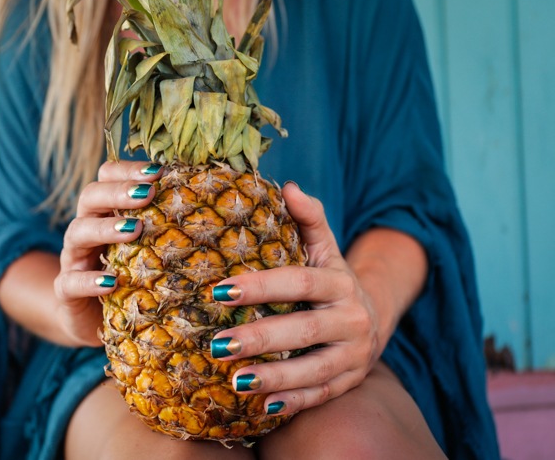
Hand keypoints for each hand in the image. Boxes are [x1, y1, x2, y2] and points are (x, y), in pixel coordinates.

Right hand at [53, 160, 161, 345]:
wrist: (95, 319)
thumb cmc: (131, 276)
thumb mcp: (148, 247)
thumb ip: (165, 223)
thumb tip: (206, 200)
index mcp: (105, 211)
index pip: (107, 177)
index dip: (128, 170)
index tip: (157, 172)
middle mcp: (86, 228)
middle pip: (90, 196)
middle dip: (118, 191)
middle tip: (146, 194)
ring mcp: (74, 259)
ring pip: (78, 232)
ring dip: (106, 227)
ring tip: (134, 229)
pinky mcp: (66, 292)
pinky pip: (70, 282)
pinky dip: (89, 281)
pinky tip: (111, 282)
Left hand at [209, 182, 380, 415]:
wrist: (374, 316)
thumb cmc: (332, 279)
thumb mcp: (325, 248)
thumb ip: (309, 219)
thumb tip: (288, 186)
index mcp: (340, 282)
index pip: (299, 282)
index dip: (261, 286)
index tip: (220, 289)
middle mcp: (352, 319)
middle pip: (304, 329)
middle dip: (261, 338)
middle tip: (218, 345)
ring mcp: (354, 355)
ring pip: (315, 369)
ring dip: (275, 377)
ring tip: (236, 382)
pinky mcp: (350, 381)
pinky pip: (322, 394)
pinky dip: (294, 402)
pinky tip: (263, 407)